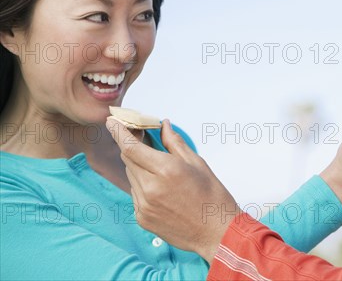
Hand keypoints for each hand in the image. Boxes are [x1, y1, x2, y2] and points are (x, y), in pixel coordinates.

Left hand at [106, 118, 239, 263]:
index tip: (111, 121)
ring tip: (162, 172)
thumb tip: (163, 126)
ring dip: (139, 168)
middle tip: (143, 141)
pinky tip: (161, 190)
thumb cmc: (212, 197)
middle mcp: (151, 188)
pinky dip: (143, 186)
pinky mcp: (142, 218)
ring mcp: (144, 205)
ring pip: (131, 177)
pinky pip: (135, 194)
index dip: (118, 132)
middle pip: (128, 160)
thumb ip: (175, 143)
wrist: (216, 233)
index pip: (131, 147)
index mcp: (166, 170)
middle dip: (133, 148)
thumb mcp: (197, 163)